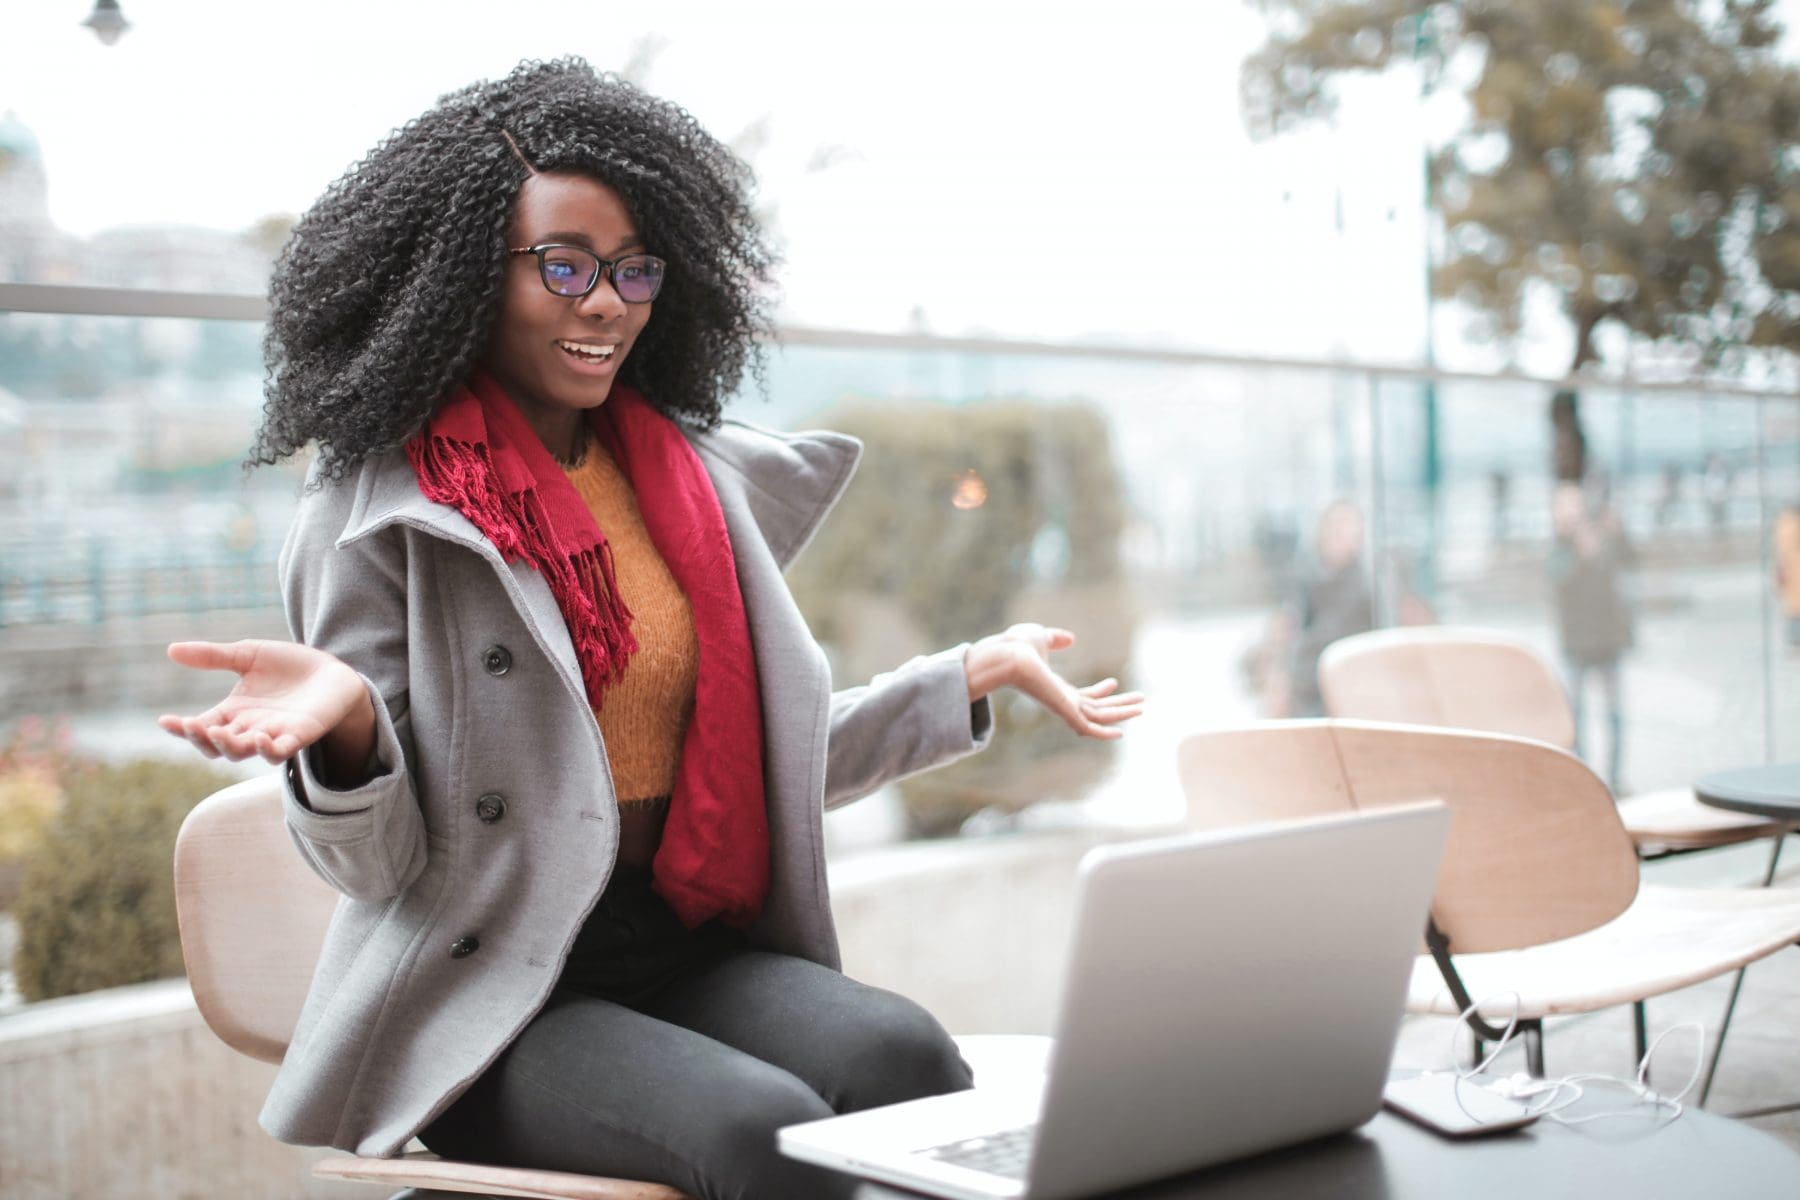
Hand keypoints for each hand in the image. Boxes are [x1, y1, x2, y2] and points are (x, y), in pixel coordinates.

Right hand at [158, 639, 373, 767]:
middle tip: (192, 725)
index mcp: (233, 712)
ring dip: (229, 746)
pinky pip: (280, 752)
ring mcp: (273, 735)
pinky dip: (268, 750)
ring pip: (243, 752)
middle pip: (217, 745)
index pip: (201, 726)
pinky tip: (260, 738)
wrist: (332, 671)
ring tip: (218, 732)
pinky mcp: (299, 736)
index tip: (165, 721)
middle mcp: (248, 728)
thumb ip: (214, 656)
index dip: (182, 728)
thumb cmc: (288, 666)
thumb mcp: (248, 655)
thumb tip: (171, 650)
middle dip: (201, 738)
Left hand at [965, 623, 1144, 739]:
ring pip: (1099, 717)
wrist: (1007, 654)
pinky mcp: (1064, 711)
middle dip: (1119, 706)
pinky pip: (1088, 727)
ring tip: (1142, 707)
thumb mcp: (1041, 637)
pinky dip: (1104, 733)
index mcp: (1055, 688)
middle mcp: (1061, 701)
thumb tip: (1070, 639)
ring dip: (1122, 713)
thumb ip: (1056, 639)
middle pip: (1097, 709)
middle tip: (1141, 702)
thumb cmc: (1017, 646)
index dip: (1100, 692)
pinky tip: (1121, 733)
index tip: (1114, 681)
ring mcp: (1063, 707)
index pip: (1082, 696)